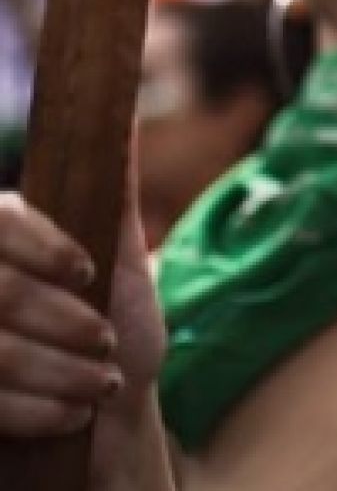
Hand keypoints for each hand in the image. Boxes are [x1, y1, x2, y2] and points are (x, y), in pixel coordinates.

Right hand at [0, 191, 163, 438]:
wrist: (110, 421)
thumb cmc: (117, 331)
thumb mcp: (123, 262)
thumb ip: (115, 196)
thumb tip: (125, 114)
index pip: (0, 220)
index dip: (43, 245)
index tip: (88, 273)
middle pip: (0, 292)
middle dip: (64, 322)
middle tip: (106, 341)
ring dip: (61, 372)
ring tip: (103, 384)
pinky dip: (39, 411)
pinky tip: (74, 414)